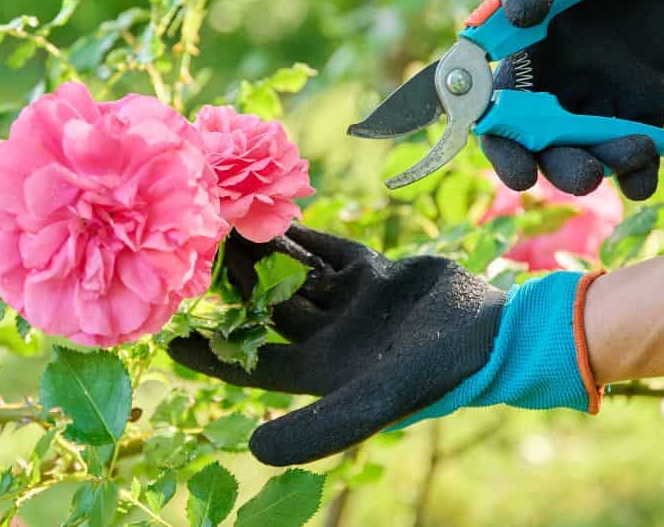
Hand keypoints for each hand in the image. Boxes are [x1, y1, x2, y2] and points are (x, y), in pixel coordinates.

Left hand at [167, 225, 598, 465]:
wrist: (493, 332)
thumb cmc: (434, 371)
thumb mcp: (373, 401)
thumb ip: (320, 427)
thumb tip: (253, 450)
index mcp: (320, 372)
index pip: (250, 364)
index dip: (212, 353)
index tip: (170, 335)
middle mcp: (329, 338)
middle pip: (265, 311)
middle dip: (234, 287)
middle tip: (197, 254)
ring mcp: (350, 304)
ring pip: (292, 277)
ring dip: (263, 255)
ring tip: (227, 223)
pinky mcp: (373, 275)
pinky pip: (327, 251)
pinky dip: (303, 235)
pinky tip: (274, 215)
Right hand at [481, 0, 663, 199]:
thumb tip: (517, 17)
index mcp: (523, 57)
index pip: (498, 114)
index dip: (503, 148)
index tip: (520, 171)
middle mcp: (554, 86)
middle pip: (541, 146)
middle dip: (557, 169)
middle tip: (582, 176)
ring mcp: (597, 98)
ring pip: (588, 152)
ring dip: (604, 167)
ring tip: (636, 151)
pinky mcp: (641, 103)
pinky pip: (636, 148)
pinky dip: (640, 174)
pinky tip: (645, 174)